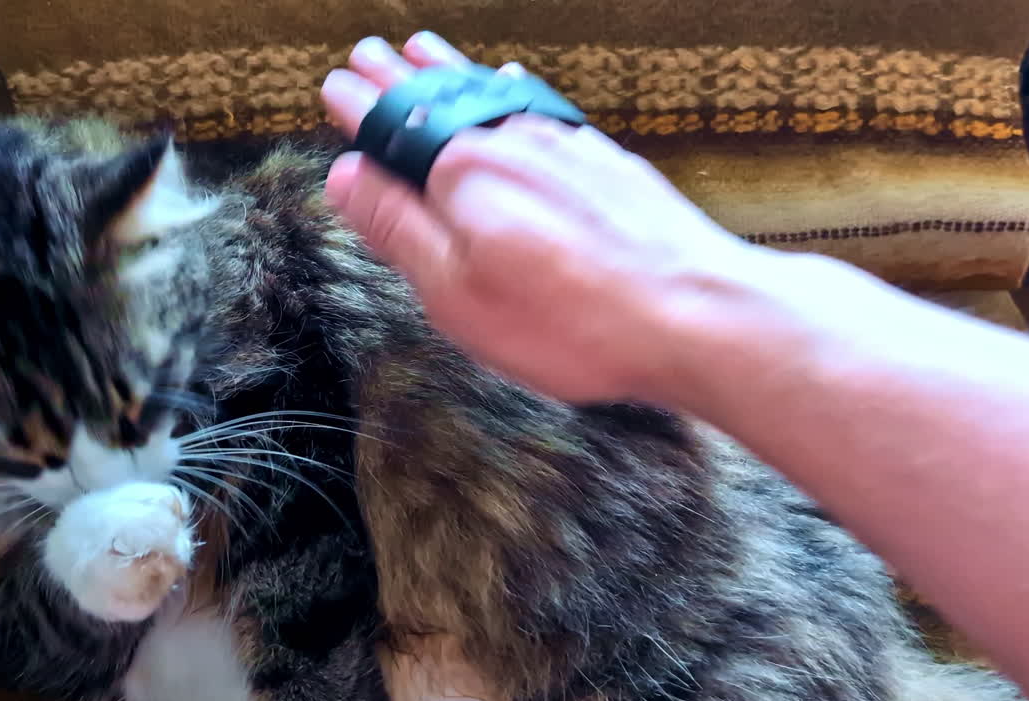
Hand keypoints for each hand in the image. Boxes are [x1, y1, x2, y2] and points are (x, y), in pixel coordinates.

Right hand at [320, 32, 757, 404]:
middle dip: (399, 76)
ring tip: (429, 51)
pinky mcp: (604, 159)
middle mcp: (511, 143)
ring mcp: (563, 145)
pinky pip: (540, 105)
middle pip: (440, 100)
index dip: (357, 108)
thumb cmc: (574, 320)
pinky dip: (511, 87)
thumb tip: (347, 176)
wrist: (694, 311)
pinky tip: (513, 82)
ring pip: (491, 94)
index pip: (392, 128)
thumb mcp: (458, 294)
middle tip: (371, 53)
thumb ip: (398, 229)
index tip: (334, 87)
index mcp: (462, 174)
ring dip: (453, 71)